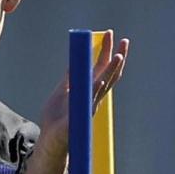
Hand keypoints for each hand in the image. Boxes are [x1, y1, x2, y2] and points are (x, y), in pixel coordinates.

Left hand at [39, 30, 129, 155]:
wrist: (50, 139)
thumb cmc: (57, 118)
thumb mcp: (62, 91)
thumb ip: (70, 78)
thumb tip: (74, 62)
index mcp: (88, 89)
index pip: (101, 67)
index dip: (106, 51)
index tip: (109, 34)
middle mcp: (92, 96)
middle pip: (109, 73)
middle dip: (117, 57)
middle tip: (124, 40)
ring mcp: (88, 105)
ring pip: (104, 85)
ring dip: (111, 71)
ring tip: (119, 56)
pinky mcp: (80, 116)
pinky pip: (89, 101)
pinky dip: (95, 90)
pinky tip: (100, 79)